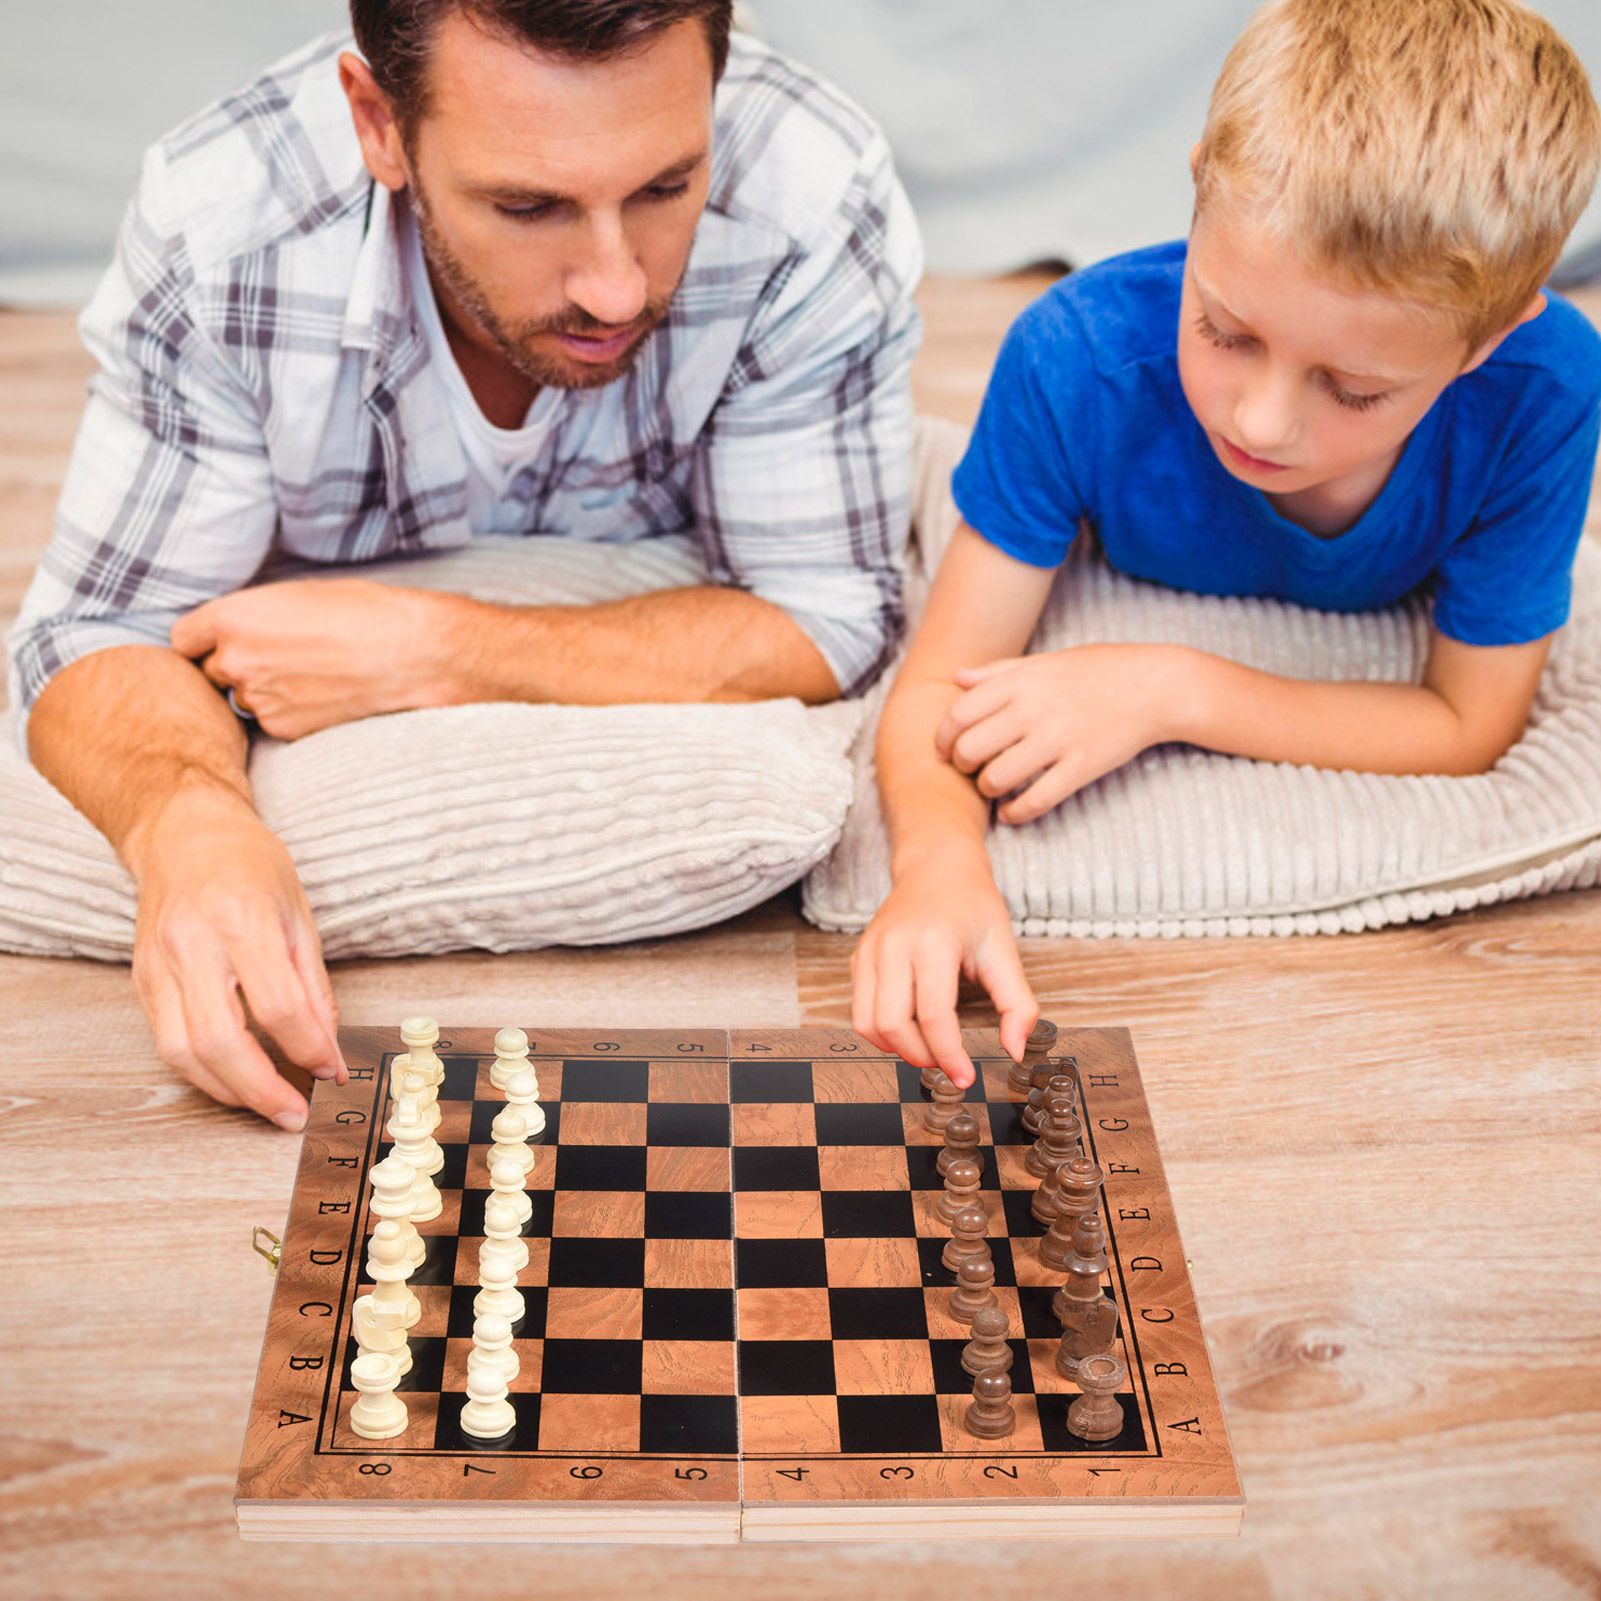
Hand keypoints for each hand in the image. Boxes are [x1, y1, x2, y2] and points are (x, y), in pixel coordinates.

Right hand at [125, 787, 345, 1125]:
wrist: (183, 834)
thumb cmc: (249, 865)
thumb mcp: (299, 914)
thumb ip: (312, 986)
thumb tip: (327, 1048)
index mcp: (241, 921)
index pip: (278, 1007)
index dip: (309, 1050)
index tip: (331, 1072)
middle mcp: (192, 945)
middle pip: (219, 1041)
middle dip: (261, 1090)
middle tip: (294, 1114)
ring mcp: (158, 965)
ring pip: (181, 1052)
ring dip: (227, 1091)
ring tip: (266, 1104)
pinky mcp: (141, 982)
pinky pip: (166, 1042)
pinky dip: (202, 1071)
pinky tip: (233, 1078)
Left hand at [170, 579, 457, 739]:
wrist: (412, 654)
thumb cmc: (364, 612)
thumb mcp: (298, 595)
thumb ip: (255, 615)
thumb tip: (238, 632)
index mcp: (232, 617)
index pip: (182, 639)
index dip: (203, 642)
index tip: (223, 642)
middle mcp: (235, 660)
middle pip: (209, 673)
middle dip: (235, 667)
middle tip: (279, 658)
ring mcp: (258, 699)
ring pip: (243, 699)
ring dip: (264, 691)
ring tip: (311, 676)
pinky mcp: (284, 729)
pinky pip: (271, 722)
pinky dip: (289, 712)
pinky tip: (323, 695)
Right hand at [851, 841, 1036, 1087]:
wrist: (937, 866)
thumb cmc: (972, 905)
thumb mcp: (1004, 950)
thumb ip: (1016, 1004)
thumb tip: (1016, 1050)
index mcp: (933, 941)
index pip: (933, 1015)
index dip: (949, 1055)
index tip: (965, 1077)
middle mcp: (894, 945)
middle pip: (893, 1024)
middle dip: (921, 1056)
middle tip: (947, 1064)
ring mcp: (870, 950)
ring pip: (868, 1022)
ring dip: (897, 1048)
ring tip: (927, 1049)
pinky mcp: (859, 958)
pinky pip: (860, 1010)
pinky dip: (882, 1031)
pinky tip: (909, 1029)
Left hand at [935, 643, 1186, 823]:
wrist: (1155, 686)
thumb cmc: (1098, 670)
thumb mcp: (1046, 661)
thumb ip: (999, 672)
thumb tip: (957, 678)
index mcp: (1022, 681)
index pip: (960, 713)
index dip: (943, 736)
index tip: (946, 748)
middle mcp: (1035, 709)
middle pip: (970, 749)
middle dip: (961, 765)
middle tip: (969, 769)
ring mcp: (1059, 739)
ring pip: (997, 778)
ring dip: (987, 789)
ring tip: (993, 786)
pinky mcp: (1081, 767)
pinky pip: (1035, 800)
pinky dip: (1015, 813)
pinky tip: (1012, 812)